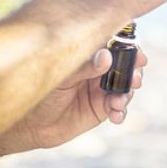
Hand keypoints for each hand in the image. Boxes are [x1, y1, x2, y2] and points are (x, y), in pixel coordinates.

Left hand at [0, 48, 147, 151]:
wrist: (28, 123)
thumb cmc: (38, 91)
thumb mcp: (61, 75)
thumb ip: (84, 67)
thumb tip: (107, 56)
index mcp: (87, 53)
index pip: (114, 44)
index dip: (130, 47)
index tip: (138, 54)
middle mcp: (98, 69)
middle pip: (126, 65)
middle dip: (135, 71)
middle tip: (135, 79)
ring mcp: (101, 89)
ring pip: (126, 86)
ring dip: (128, 93)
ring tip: (119, 101)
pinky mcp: (102, 109)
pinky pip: (119, 108)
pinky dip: (122, 111)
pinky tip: (116, 115)